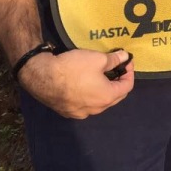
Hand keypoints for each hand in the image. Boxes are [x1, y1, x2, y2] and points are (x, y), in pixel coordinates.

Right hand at [19, 48, 133, 118]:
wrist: (42, 76)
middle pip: (115, 97)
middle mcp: (95, 110)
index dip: (129, 72)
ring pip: (99, 102)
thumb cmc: (73, 67)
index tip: (126, 62)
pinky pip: (85, 104)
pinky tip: (85, 83)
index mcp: (106, 98)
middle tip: (117, 67)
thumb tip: (125, 57)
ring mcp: (80, 113)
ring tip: (102, 74)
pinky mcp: (67, 112)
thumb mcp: (98, 59)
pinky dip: (90, 95)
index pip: (127, 87)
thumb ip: (115, 59)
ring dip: (104, 89)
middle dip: (118, 82)